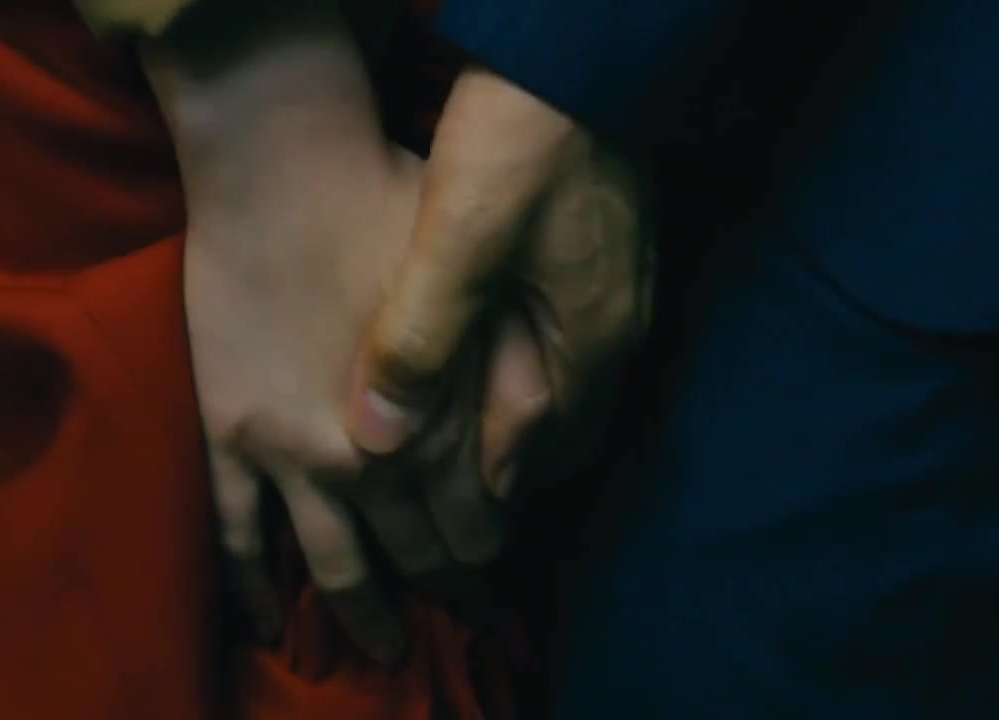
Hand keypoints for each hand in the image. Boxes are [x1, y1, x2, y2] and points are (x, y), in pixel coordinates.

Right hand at [142, 5, 453, 665]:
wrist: (285, 169)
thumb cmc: (396, 214)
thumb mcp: (485, 298)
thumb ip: (512, 392)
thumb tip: (524, 472)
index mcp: (438, 429)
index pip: (476, 528)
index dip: (490, 556)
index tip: (494, 574)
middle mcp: (369, 462)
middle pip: (417, 554)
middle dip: (446, 590)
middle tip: (461, 615)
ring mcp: (291, 457)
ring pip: (336, 565)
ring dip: (366, 615)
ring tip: (387, 649)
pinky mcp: (229, 437)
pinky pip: (239, 535)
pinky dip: (254, 587)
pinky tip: (265, 625)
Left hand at [347, 66, 653, 552]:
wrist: (585, 50)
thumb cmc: (525, 139)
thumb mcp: (459, 239)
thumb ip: (419, 341)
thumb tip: (375, 438)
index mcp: (585, 343)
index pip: (534, 452)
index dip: (486, 495)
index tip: (446, 529)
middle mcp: (615, 331)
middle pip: (562, 431)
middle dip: (513, 470)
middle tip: (459, 501)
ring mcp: (624, 291)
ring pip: (572, 386)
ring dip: (526, 420)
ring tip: (473, 440)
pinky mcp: (614, 254)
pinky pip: (577, 342)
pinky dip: (537, 368)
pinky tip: (503, 353)